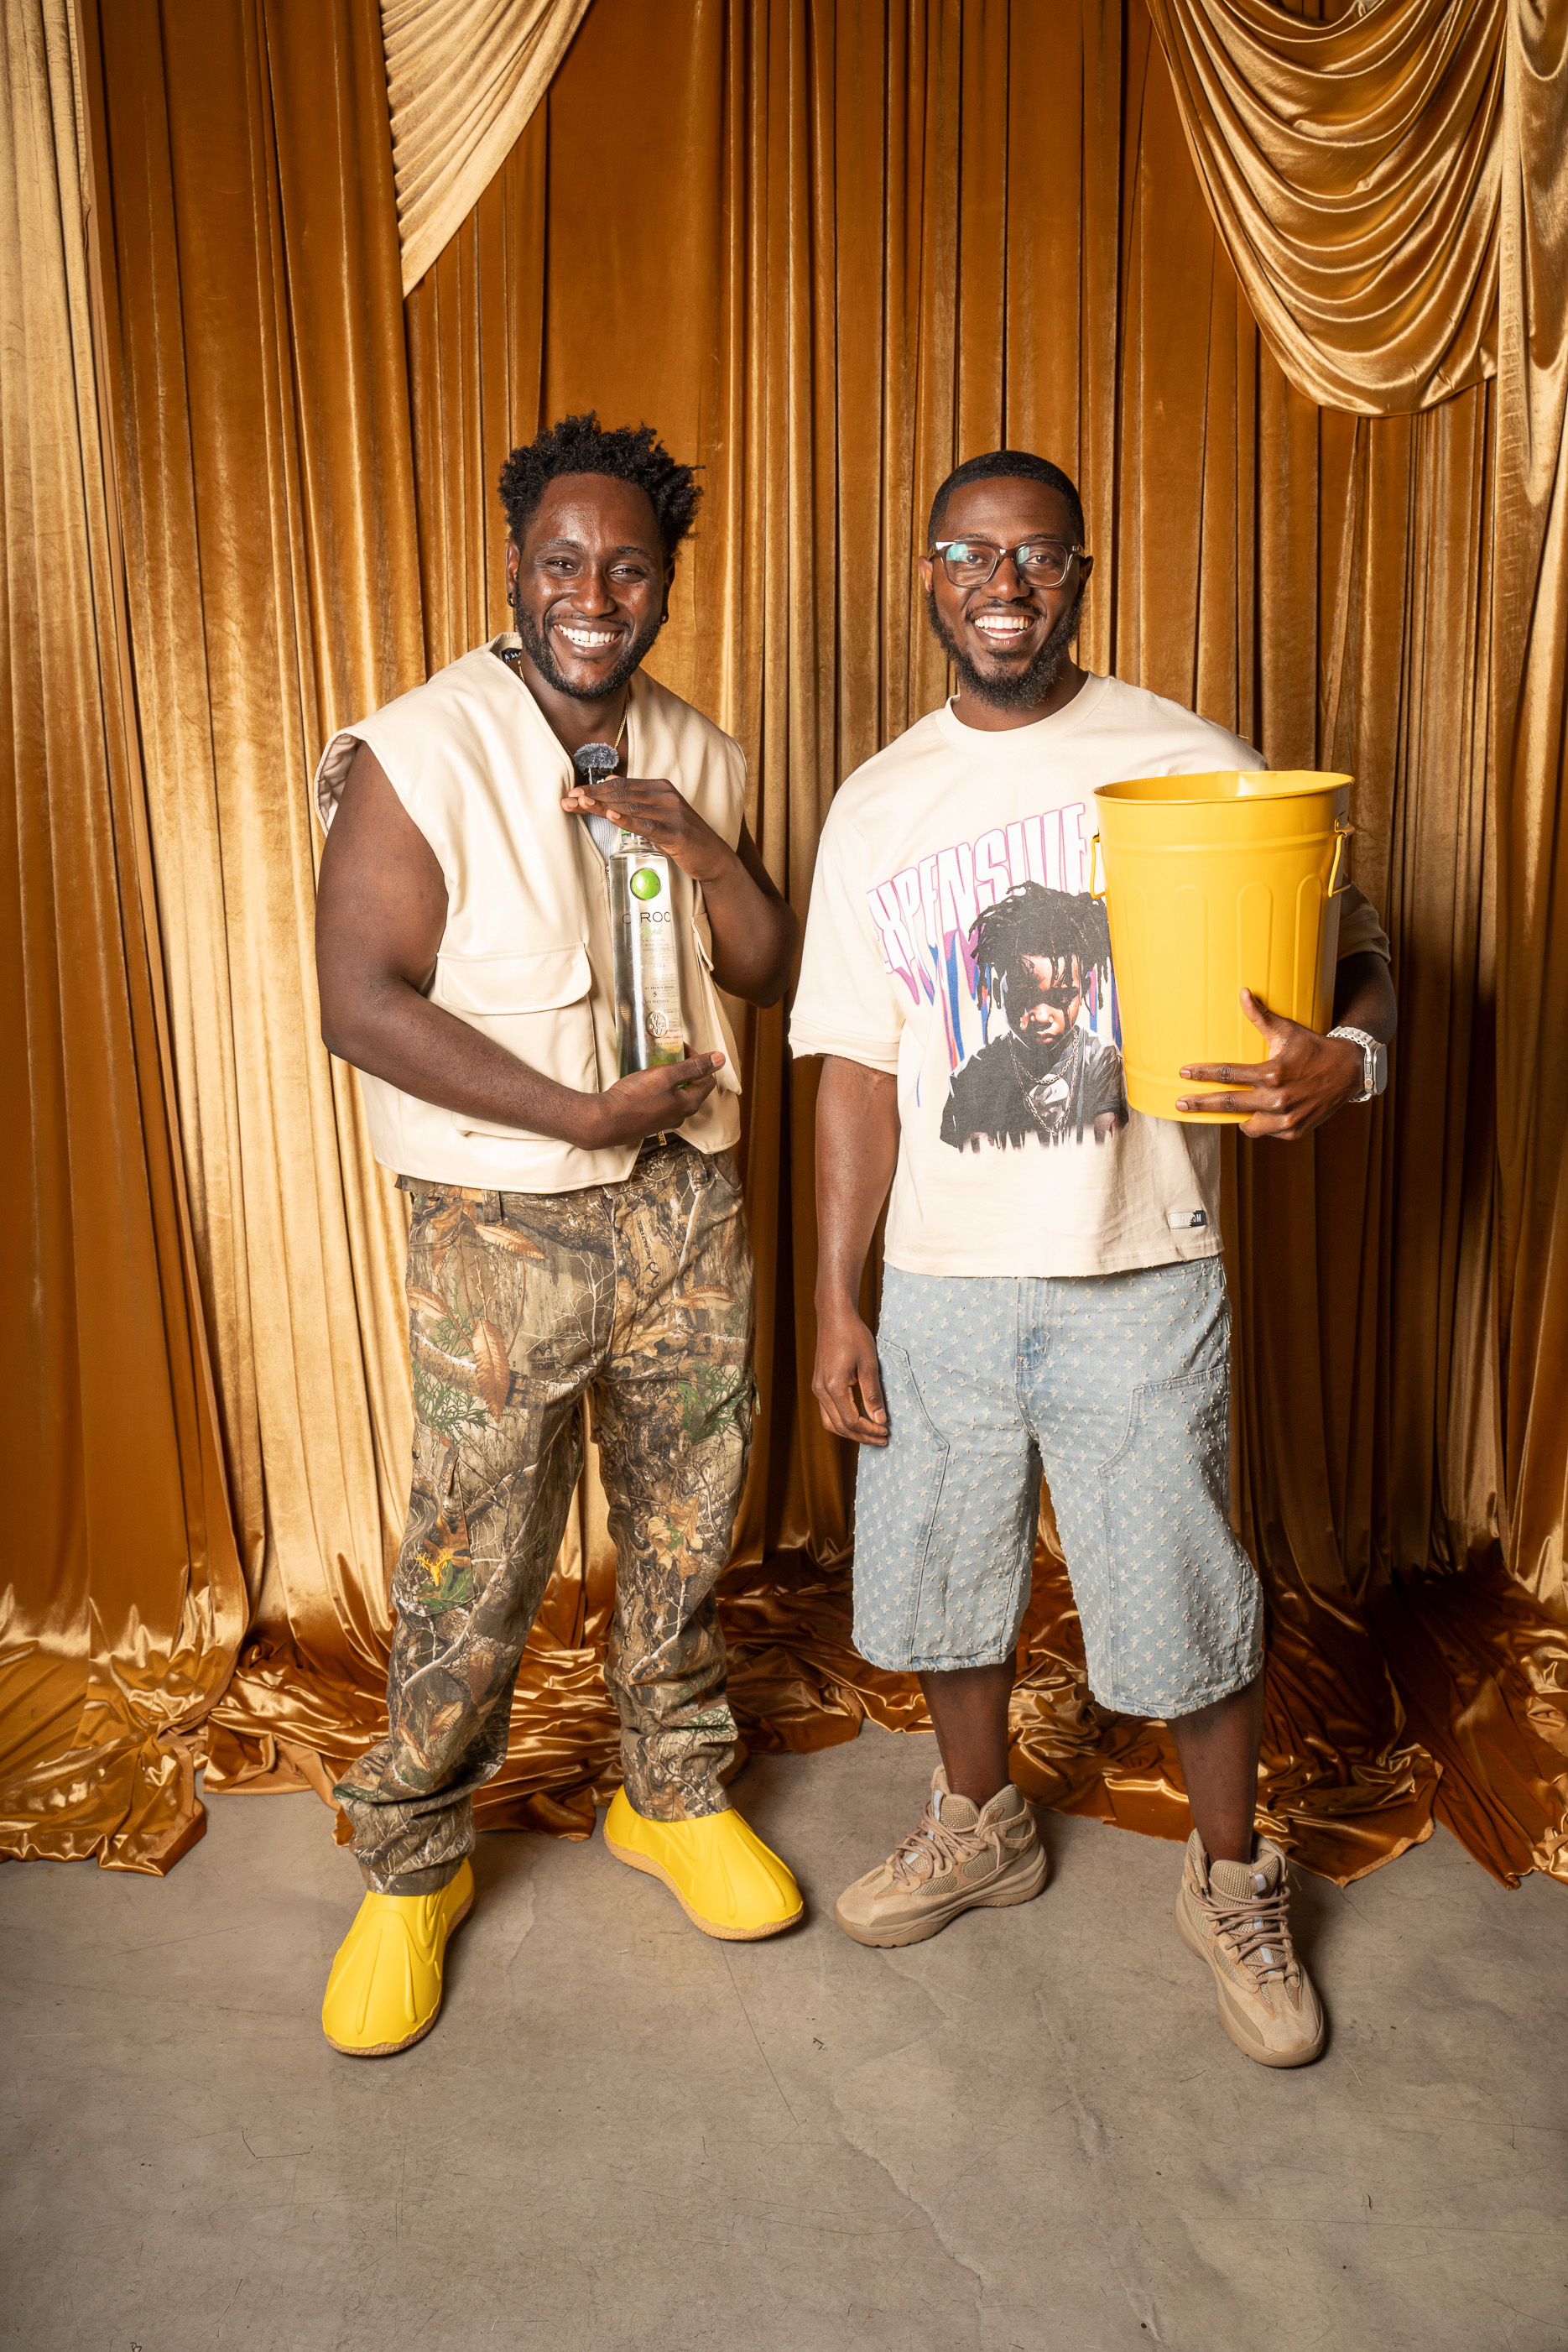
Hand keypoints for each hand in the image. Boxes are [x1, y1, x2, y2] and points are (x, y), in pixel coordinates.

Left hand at [561, 773, 735, 885]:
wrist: (713, 857)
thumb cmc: (684, 837)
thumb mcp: (659, 813)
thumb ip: (635, 798)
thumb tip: (607, 781)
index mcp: (659, 788)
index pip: (620, 785)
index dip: (594, 788)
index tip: (573, 793)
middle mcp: (665, 795)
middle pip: (621, 793)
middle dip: (592, 796)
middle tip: (568, 799)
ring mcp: (671, 812)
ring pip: (629, 806)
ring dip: (602, 806)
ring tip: (580, 804)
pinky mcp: (675, 831)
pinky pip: (647, 825)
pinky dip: (627, 820)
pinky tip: (611, 815)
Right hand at [574, 1054, 724, 1147]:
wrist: (606, 1121)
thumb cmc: (635, 1097)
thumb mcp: (666, 1075)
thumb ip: (694, 1067)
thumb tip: (720, 1059)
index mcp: (689, 1104)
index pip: (707, 1080)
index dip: (699, 1061)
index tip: (682, 1049)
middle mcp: (681, 1115)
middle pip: (693, 1088)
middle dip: (686, 1069)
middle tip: (670, 1055)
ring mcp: (665, 1121)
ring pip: (677, 1096)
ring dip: (672, 1080)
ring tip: (658, 1067)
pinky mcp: (651, 1123)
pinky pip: (663, 1103)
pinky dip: (660, 1090)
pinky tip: (646, 1083)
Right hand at [812, 1297, 888, 1445]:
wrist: (835, 1317)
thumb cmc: (854, 1336)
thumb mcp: (869, 1364)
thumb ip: (873, 1394)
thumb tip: (880, 1419)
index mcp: (833, 1387)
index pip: (851, 1421)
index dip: (869, 1430)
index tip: (886, 1432)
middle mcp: (821, 1391)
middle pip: (840, 1426)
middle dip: (862, 1436)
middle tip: (882, 1438)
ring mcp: (817, 1388)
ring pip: (831, 1422)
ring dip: (850, 1431)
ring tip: (871, 1433)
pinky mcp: (819, 1384)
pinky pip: (828, 1412)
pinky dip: (842, 1421)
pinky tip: (859, 1419)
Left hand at [1177, 989, 1363, 1139]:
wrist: (1350, 1071)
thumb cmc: (1314, 1048)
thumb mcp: (1288, 1031)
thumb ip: (1261, 1017)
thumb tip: (1243, 992)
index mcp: (1271, 1073)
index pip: (1227, 1074)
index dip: (1202, 1074)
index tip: (1183, 1073)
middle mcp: (1277, 1099)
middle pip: (1228, 1103)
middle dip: (1200, 1104)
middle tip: (1179, 1103)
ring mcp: (1286, 1118)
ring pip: (1247, 1126)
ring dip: (1239, 1117)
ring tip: (1236, 1108)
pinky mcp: (1294, 1131)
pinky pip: (1268, 1130)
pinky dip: (1265, 1122)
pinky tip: (1267, 1112)